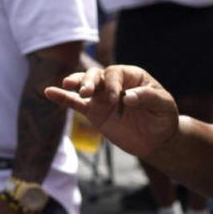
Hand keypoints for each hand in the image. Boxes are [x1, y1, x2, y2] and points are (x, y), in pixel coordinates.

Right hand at [44, 64, 180, 160]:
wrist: (156, 140)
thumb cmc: (163, 118)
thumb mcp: (163, 105)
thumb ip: (147, 98)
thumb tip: (127, 97)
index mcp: (131, 76)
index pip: (116, 73)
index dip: (113, 84)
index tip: (116, 99)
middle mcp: (113, 83)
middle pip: (96, 75)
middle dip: (89, 81)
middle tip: (86, 92)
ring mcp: (101, 97)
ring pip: (84, 85)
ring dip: (76, 84)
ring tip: (67, 85)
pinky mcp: (93, 112)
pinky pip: (75, 103)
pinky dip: (62, 98)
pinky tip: (49, 92)